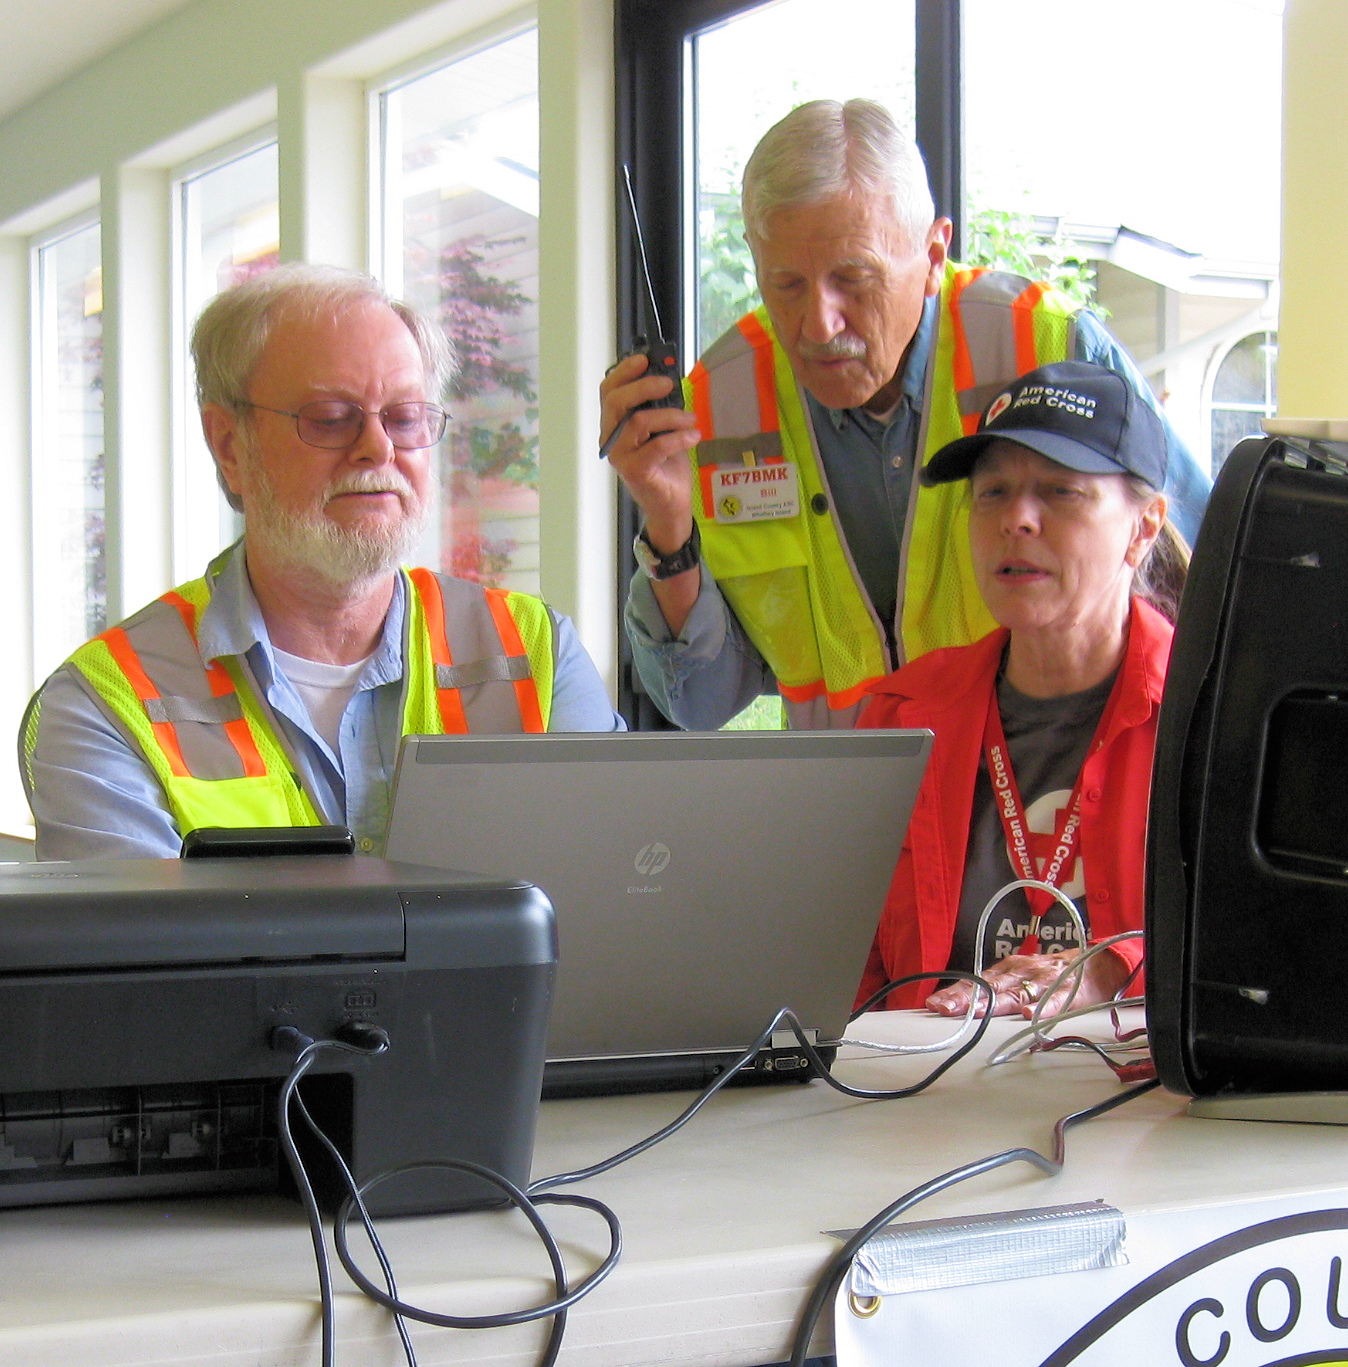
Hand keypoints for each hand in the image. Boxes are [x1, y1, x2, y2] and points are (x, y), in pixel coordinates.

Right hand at [600, 353, 701, 552]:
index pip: (608, 392)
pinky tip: (693, 437)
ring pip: (638, 422)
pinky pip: (655, 446)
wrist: (671, 505)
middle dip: (644, 386)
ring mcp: (621, 456)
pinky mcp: (635, 471)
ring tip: (690, 419)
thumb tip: (669, 378)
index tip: (645, 360)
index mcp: (615, 424)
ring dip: (670, 416)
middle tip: (669, 384)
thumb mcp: (664, 429)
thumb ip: (660, 407)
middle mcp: (612, 439)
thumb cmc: (666, 466)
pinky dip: (678, 437)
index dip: (623, 372)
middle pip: (616, 402)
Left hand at [925, 949, 1132, 1019]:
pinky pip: (1054, 1003)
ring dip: (993, 1004)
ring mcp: (1044, 981)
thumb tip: (963, 1005)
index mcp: (1009, 970)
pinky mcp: (1067, 993)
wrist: (1097, 964)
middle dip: (965, 999)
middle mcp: (1022, 972)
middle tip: (943, 1010)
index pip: (977, 982)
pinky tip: (1029, 1017)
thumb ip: (997, 991)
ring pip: (1015, 994)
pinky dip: (1042, 1009)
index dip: (956, 993)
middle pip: (989, 987)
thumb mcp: (1021, 978)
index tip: (933, 1005)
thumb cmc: (1052, 975)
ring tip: (972, 1014)